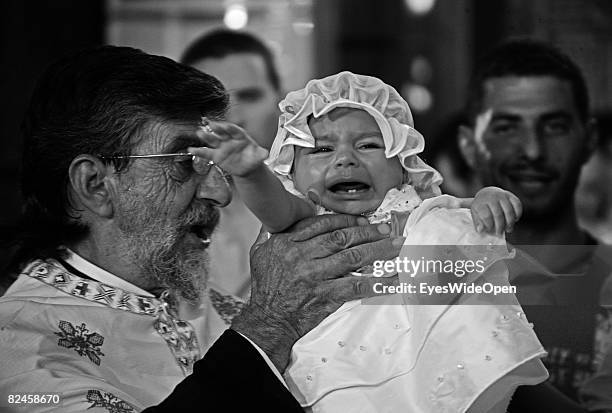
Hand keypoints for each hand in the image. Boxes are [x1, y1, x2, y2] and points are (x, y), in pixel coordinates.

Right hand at [188, 120, 268, 176]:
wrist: (247, 166)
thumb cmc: (253, 157)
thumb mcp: (259, 156)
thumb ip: (261, 154)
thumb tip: (265, 153)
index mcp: (240, 135)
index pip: (235, 130)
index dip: (230, 128)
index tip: (225, 126)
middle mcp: (229, 139)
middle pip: (222, 132)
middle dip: (217, 128)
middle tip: (210, 124)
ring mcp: (221, 146)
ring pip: (213, 140)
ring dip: (206, 136)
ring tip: (199, 133)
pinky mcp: (216, 155)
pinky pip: (206, 152)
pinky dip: (199, 151)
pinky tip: (191, 150)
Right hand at [231, 214, 403, 371]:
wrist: (267, 320)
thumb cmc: (264, 289)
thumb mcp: (258, 254)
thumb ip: (266, 235)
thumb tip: (271, 221)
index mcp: (288, 242)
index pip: (322, 224)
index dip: (345, 219)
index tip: (361, 219)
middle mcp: (303, 256)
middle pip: (342, 238)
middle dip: (368, 231)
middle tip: (386, 228)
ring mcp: (316, 276)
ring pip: (353, 257)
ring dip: (378, 250)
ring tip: (397, 245)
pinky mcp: (326, 296)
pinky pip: (356, 287)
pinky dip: (377, 282)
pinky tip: (392, 279)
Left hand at [471, 186, 521, 233]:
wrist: (487, 194)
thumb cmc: (481, 208)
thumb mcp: (476, 215)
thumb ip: (478, 223)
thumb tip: (481, 230)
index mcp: (481, 203)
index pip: (487, 216)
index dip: (490, 226)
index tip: (490, 230)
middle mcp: (491, 197)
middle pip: (498, 215)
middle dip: (500, 227)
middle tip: (499, 233)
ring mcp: (501, 195)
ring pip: (509, 211)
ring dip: (510, 222)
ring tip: (508, 229)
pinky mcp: (510, 195)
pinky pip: (517, 205)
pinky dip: (518, 214)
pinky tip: (515, 219)